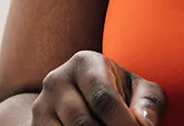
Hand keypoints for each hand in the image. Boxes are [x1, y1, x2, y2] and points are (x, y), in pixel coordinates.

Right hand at [29, 50, 165, 125]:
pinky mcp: (35, 125)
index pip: (103, 99)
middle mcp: (57, 81)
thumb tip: (144, 125)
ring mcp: (42, 105)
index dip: (124, 124)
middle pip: (83, 122)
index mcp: (84, 63)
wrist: (81, 97)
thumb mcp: (139, 91)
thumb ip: (148, 103)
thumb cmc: (120, 93)